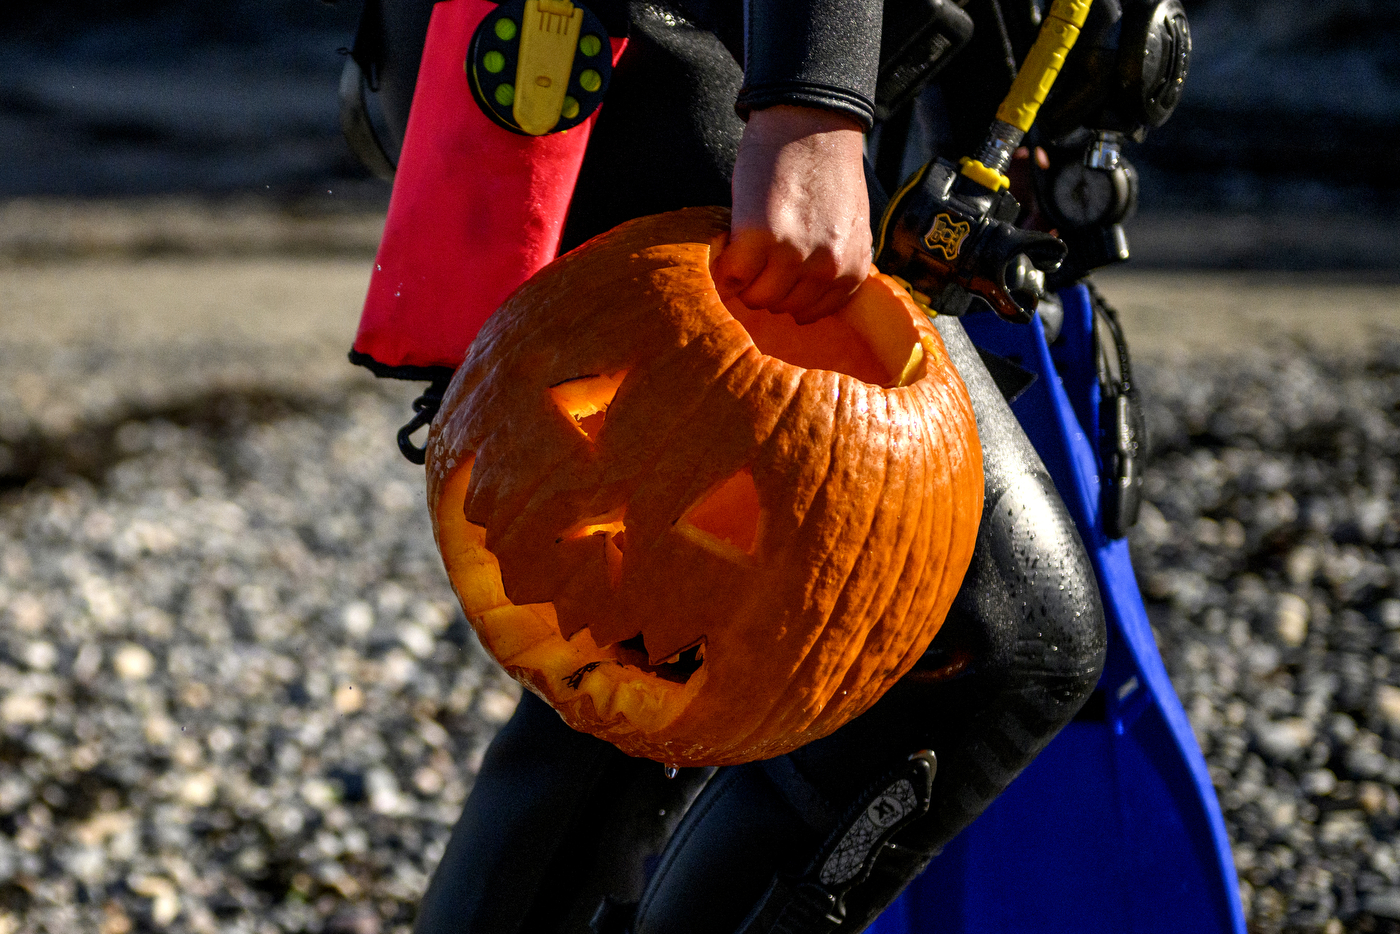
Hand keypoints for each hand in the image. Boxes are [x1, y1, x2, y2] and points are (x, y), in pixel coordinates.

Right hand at [711, 105, 870, 324]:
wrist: (810, 122)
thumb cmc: (828, 170)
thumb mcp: (848, 227)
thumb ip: (834, 262)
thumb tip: (802, 297)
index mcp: (852, 268)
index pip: (810, 313)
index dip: (788, 294)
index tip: (777, 275)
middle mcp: (826, 268)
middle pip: (780, 307)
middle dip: (766, 284)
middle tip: (759, 254)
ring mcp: (792, 254)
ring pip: (755, 298)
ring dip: (744, 277)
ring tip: (746, 246)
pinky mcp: (758, 237)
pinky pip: (732, 276)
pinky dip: (726, 264)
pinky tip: (732, 240)